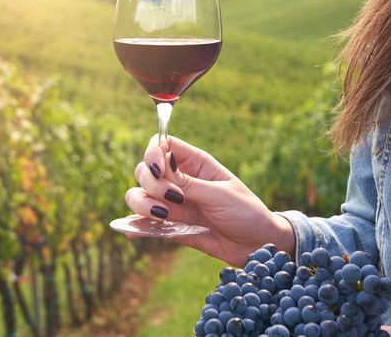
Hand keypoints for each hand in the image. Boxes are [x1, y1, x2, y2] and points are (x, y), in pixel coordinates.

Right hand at [125, 134, 294, 266]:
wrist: (257, 244)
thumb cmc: (246, 212)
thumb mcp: (220, 195)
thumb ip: (189, 185)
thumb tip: (160, 169)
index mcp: (195, 163)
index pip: (161, 145)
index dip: (153, 154)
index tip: (159, 170)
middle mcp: (179, 180)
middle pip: (144, 170)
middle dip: (151, 183)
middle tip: (174, 199)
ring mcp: (172, 203)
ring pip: (138, 195)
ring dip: (142, 204)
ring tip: (164, 216)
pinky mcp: (170, 225)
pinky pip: (145, 223)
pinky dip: (136, 226)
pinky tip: (134, 231)